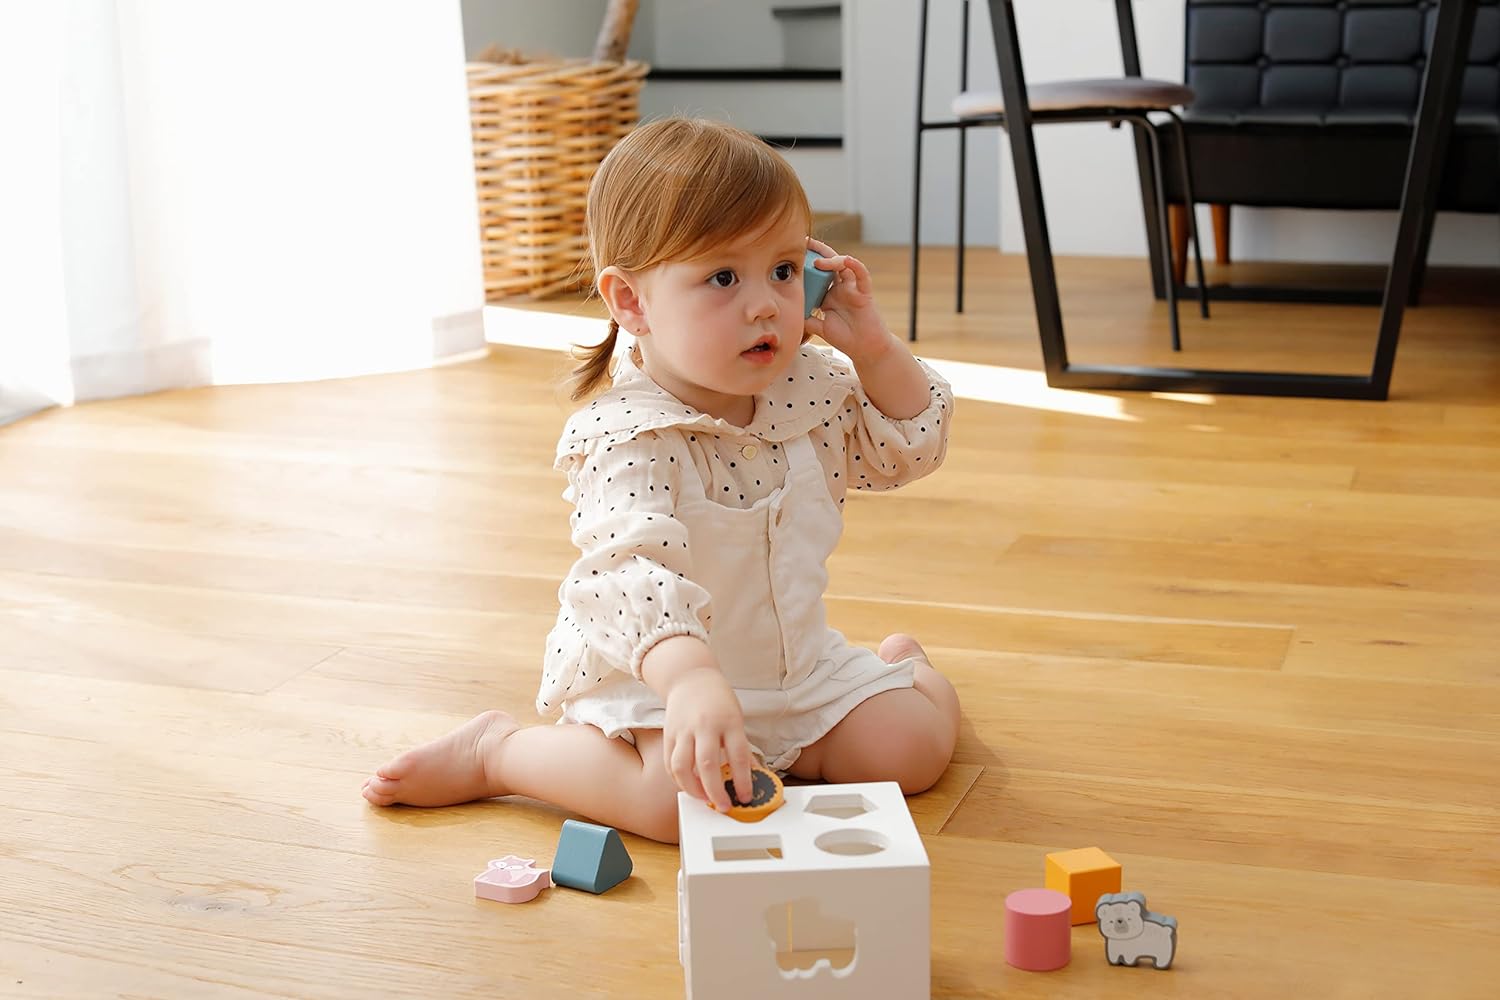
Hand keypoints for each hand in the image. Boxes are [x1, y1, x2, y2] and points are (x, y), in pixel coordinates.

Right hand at [661, 666, 754, 811]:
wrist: (690, 677)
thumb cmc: (718, 700)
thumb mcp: (737, 719)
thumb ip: (740, 748)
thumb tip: (750, 776)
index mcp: (729, 722)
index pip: (738, 756)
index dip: (743, 781)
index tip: (745, 797)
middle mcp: (705, 726)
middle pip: (707, 765)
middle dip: (715, 792)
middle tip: (724, 806)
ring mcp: (684, 730)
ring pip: (682, 767)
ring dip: (693, 789)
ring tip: (704, 799)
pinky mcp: (669, 734)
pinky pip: (670, 762)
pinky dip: (678, 779)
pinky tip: (688, 785)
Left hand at [803, 236, 896, 365]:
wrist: (864, 348)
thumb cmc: (845, 337)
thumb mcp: (819, 327)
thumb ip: (807, 318)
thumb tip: (790, 311)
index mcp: (828, 293)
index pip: (816, 273)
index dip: (806, 263)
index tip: (793, 255)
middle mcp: (840, 287)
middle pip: (829, 263)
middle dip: (818, 251)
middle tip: (804, 242)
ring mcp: (853, 288)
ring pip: (844, 265)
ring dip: (831, 259)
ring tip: (818, 261)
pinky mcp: (864, 292)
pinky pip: (862, 275)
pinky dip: (855, 265)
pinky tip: (846, 260)